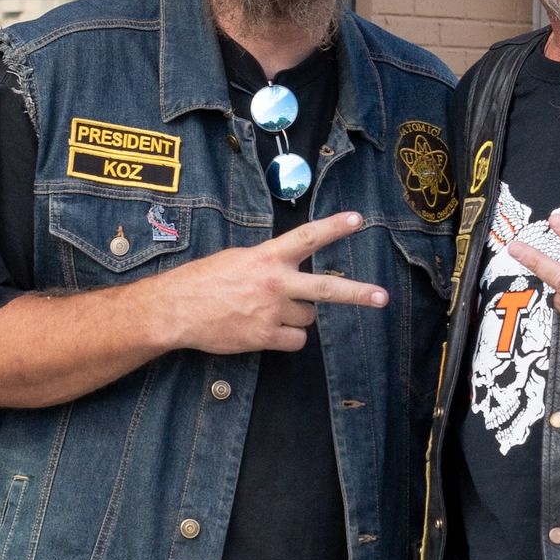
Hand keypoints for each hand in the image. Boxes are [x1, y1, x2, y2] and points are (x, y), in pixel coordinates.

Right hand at [156, 209, 387, 354]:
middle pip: (326, 288)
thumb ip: (268, 261)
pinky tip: (267, 331)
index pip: (307, 237)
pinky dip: (287, 338)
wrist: (176, 309)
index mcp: (267, 257)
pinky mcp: (265, 336)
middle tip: (382, 297)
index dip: (334, 227)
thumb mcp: (237, 258)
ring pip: (307, 317)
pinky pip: (295, 340)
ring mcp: (272, 311)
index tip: (358, 219)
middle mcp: (275, 282)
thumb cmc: (203, 280)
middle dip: (358, 293)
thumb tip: (289, 268)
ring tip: (267, 311)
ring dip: (296, 316)